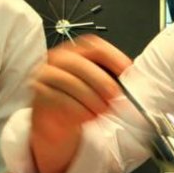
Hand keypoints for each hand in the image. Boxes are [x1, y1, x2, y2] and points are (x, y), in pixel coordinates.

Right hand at [29, 34, 131, 172]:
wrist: (55, 126)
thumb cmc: (79, 103)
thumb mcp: (98, 89)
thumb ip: (112, 81)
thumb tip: (134, 81)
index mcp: (75, 52)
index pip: (94, 46)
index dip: (113, 57)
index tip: (127, 71)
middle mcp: (58, 59)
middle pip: (80, 64)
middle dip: (101, 81)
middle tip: (114, 96)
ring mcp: (45, 74)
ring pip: (69, 82)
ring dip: (90, 99)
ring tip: (101, 111)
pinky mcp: (38, 93)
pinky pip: (58, 99)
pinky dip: (77, 110)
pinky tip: (87, 117)